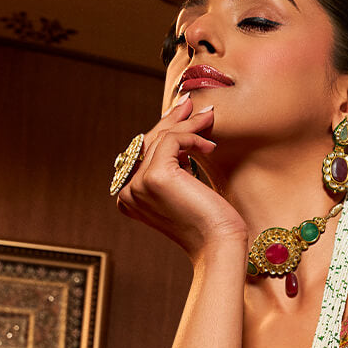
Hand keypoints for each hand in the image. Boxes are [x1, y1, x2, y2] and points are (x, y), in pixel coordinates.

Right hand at [114, 95, 247, 260]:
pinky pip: (172, 140)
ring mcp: (138, 185)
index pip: (144, 154)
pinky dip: (192, 137)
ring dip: (188, 125)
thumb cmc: (209, 223)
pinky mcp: (155, 177)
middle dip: (173, 121)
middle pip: (149, 143)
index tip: (183, 114)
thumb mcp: (184, 190)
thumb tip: (178, 131)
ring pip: (161, 138)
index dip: (163, 131)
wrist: (219, 244)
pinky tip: (210, 146)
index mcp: (130, 198)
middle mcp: (128, 193)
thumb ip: (173, 167)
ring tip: (209, 117)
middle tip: (192, 104)